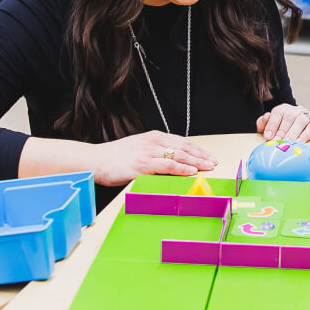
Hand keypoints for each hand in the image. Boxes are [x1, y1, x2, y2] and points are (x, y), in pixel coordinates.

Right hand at [90, 130, 217, 185]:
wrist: (94, 160)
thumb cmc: (114, 157)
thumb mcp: (138, 149)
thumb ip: (154, 153)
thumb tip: (170, 161)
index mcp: (153, 137)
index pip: (181, 141)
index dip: (197, 149)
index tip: (208, 156)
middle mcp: (153, 142)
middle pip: (184, 147)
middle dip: (201, 155)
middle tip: (214, 162)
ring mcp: (149, 152)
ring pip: (179, 155)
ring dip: (197, 162)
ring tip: (208, 167)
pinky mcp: (143, 164)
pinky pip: (167, 165)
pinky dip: (182, 168)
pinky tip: (191, 172)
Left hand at [256, 104, 309, 142]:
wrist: (304, 137)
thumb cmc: (283, 133)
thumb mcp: (271, 128)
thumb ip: (263, 124)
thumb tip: (266, 116)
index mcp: (284, 109)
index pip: (277, 112)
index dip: (272, 125)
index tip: (268, 137)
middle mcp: (297, 110)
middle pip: (289, 116)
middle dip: (282, 131)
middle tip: (277, 142)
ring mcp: (308, 116)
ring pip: (301, 120)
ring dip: (293, 133)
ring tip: (287, 143)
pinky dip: (305, 135)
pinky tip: (299, 143)